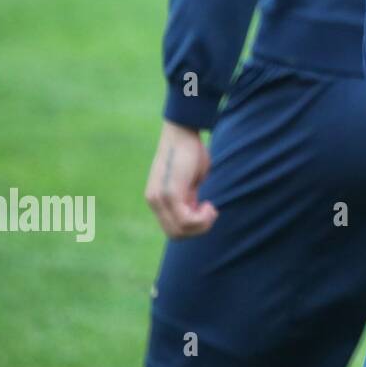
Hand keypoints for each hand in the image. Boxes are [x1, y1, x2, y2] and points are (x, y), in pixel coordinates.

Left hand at [145, 120, 218, 237]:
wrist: (182, 132)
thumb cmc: (190, 152)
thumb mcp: (189, 180)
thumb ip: (188, 197)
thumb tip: (194, 210)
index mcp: (158, 199)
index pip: (172, 229)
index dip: (193, 227)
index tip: (205, 208)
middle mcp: (154, 201)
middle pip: (176, 235)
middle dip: (199, 229)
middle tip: (210, 211)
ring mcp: (160, 198)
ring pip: (180, 231)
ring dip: (202, 224)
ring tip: (210, 208)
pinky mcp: (170, 193)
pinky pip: (185, 220)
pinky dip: (202, 218)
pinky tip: (209, 206)